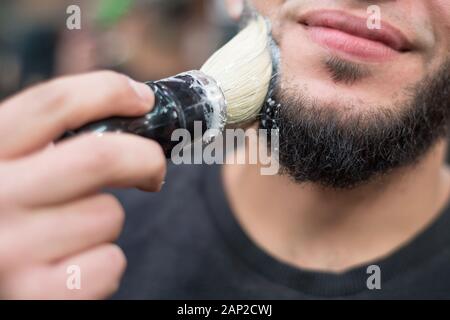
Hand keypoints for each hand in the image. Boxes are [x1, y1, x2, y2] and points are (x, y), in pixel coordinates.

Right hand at [0, 71, 165, 298]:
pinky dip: (104, 263)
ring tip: (70, 235)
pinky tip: (71, 269)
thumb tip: (124, 109)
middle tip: (151, 169)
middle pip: (101, 157)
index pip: (55, 103)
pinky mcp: (37, 296)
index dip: (111, 92)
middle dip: (145, 158)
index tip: (143, 100)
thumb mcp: (5, 169)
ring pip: (108, 215)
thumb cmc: (0, 219)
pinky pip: (109, 262)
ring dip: (106, 221)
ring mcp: (12, 252)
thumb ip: (38, 144)